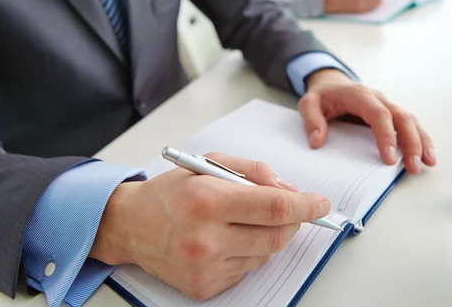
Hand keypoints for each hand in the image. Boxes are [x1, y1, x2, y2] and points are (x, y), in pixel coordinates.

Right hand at [89, 154, 329, 299]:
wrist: (131, 225)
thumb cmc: (171, 191)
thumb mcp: (209, 163)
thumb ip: (252, 171)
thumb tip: (289, 189)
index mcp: (207, 200)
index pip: (273, 207)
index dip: (304, 206)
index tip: (320, 204)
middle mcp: (206, 238)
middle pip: (276, 237)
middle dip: (294, 222)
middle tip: (293, 211)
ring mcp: (204, 268)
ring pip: (264, 254)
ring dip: (267, 236)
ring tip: (242, 221)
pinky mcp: (203, 287)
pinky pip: (246, 270)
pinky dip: (247, 253)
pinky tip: (226, 240)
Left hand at [299, 70, 436, 173]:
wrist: (331, 83)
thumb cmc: (322, 95)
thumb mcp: (308, 103)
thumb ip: (311, 120)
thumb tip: (317, 141)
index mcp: (359, 95)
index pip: (378, 114)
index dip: (386, 136)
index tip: (389, 159)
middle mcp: (378, 98)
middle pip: (401, 117)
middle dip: (411, 142)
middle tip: (413, 166)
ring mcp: (387, 105)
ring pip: (410, 121)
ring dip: (422, 142)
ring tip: (428, 163)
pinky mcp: (390, 113)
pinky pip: (409, 125)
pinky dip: (420, 139)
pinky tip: (427, 156)